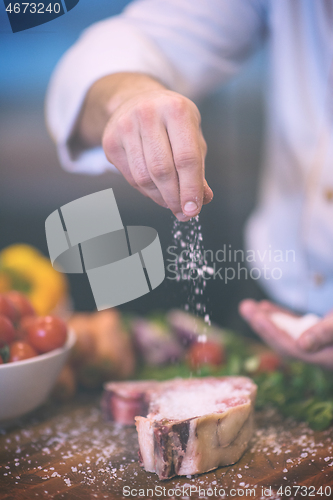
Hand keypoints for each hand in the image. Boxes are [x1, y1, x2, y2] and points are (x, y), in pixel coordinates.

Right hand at [74, 73, 212, 220]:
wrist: (137, 100)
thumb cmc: (172, 123)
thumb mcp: (192, 137)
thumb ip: (199, 169)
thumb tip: (203, 199)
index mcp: (176, 109)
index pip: (186, 158)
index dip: (191, 188)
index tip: (193, 210)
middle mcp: (148, 114)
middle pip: (162, 170)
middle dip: (174, 197)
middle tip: (182, 212)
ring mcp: (125, 126)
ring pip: (144, 178)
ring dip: (160, 198)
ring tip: (171, 202)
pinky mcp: (110, 141)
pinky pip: (130, 178)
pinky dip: (146, 191)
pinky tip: (155, 190)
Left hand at [239, 299, 332, 369]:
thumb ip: (325, 334)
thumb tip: (303, 344)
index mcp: (324, 357)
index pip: (291, 347)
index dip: (272, 332)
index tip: (257, 317)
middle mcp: (317, 354)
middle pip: (283, 340)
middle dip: (262, 324)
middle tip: (245, 307)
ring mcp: (316, 345)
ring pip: (285, 332)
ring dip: (267, 319)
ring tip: (248, 305)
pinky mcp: (317, 334)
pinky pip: (293, 327)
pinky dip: (279, 316)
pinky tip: (265, 306)